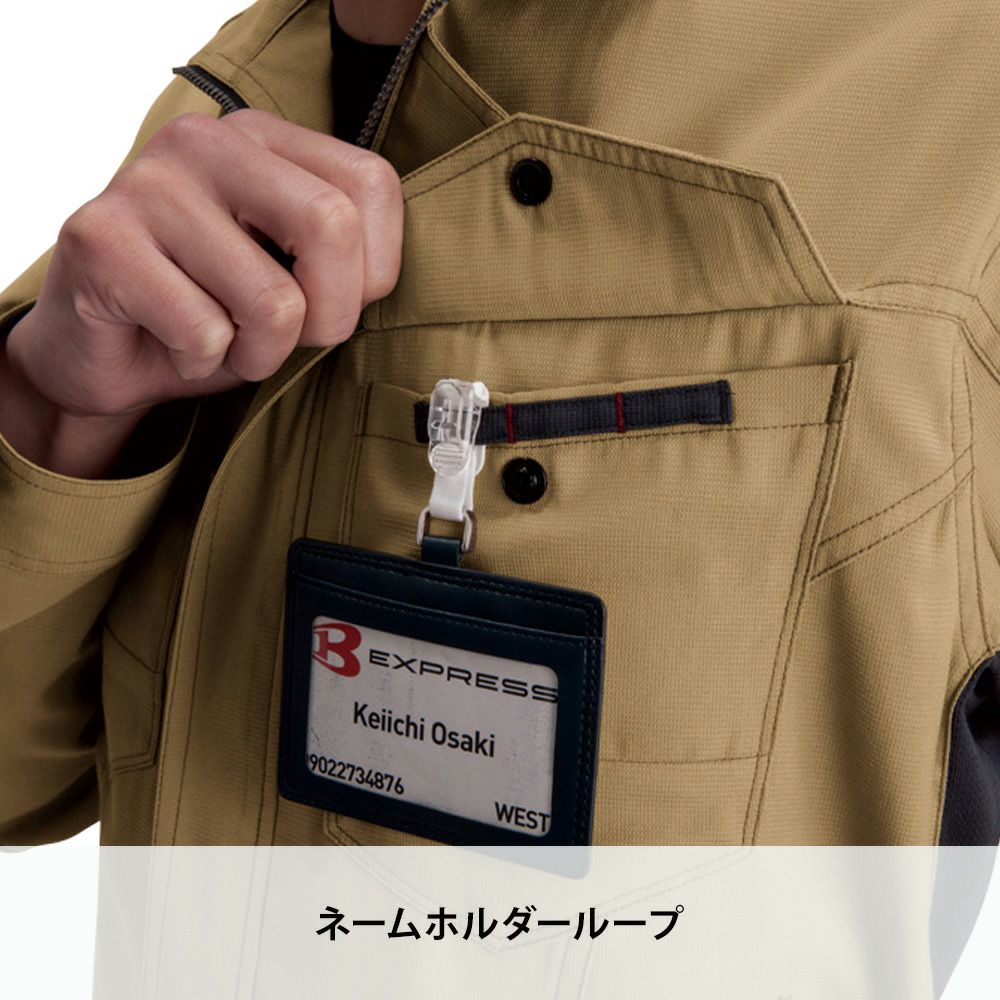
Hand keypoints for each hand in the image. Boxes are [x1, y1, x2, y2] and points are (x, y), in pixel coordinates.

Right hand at [1, 109, 402, 473]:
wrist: (103, 350)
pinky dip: (202, 364)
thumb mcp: (295, 280)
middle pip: (330, 225)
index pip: (371, 184)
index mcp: (262, 138)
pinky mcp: (100, 238)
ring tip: (221, 340)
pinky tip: (173, 345)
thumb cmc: (211, 312)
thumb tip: (381, 280)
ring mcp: (147, 182)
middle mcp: (205, 142)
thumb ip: (343, 257)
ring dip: (260, 354)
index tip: (332, 301)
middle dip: (329, 316)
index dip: (372, 271)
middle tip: (287, 336)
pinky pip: (204, 333)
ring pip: (273, 301)